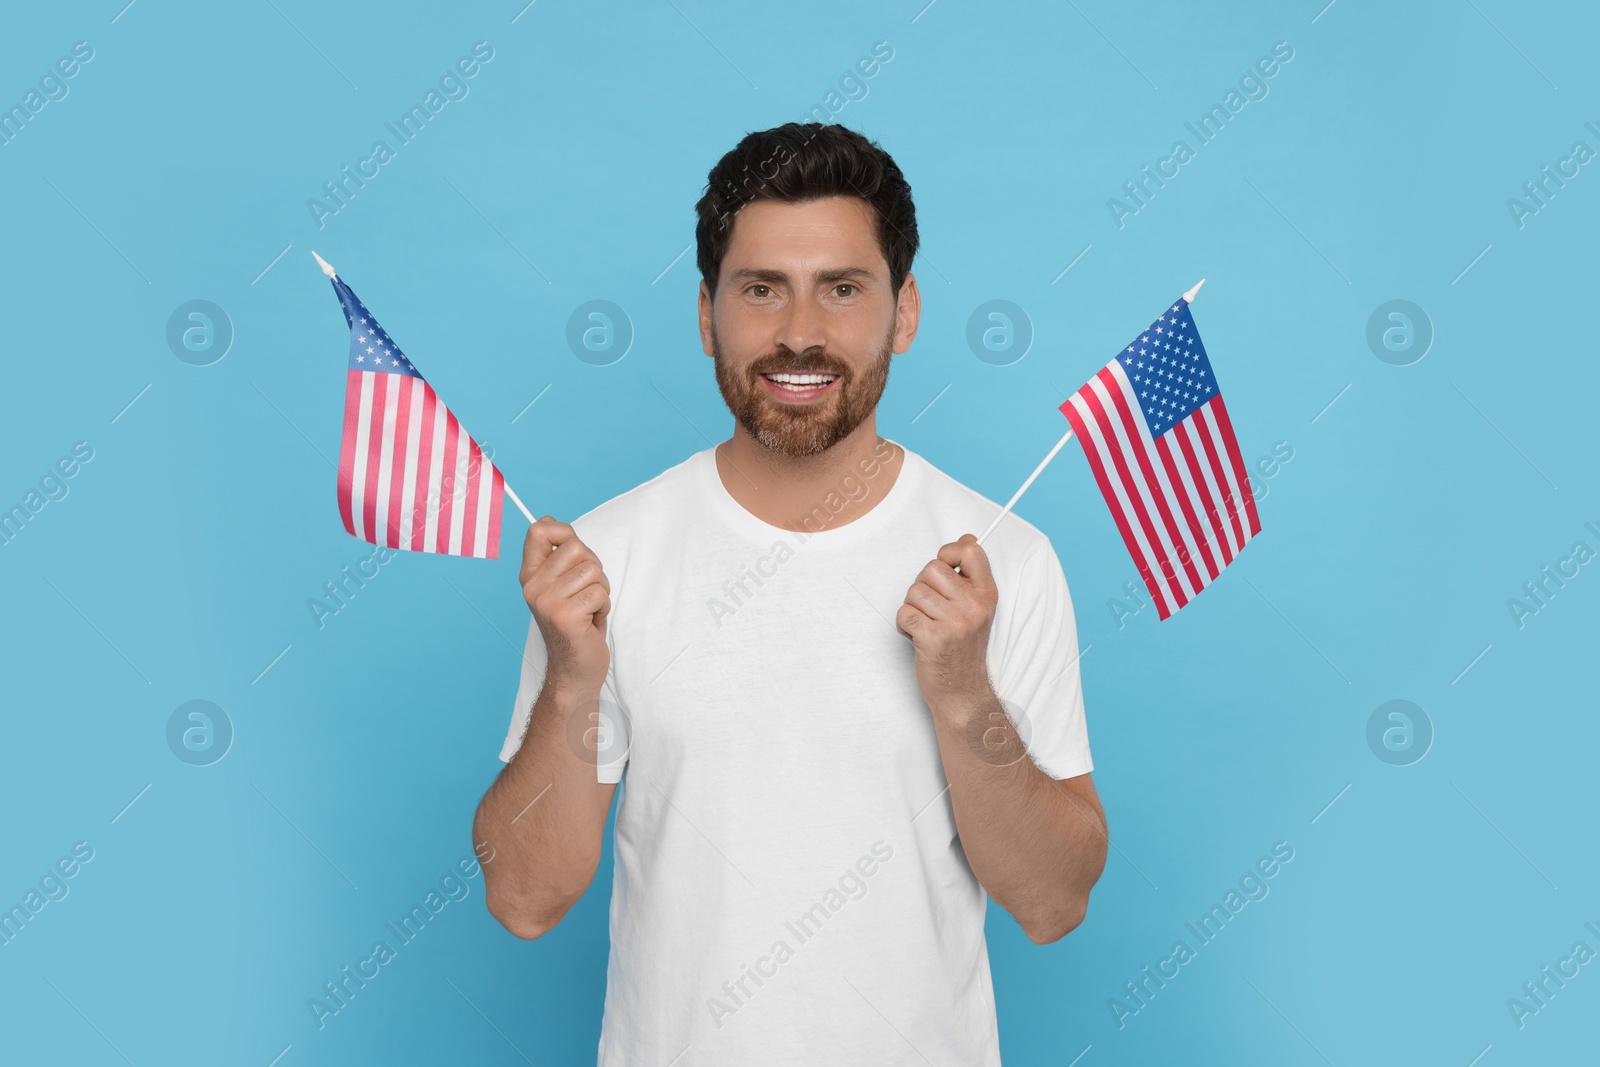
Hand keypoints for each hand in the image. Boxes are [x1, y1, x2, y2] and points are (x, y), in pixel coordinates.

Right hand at [520, 517, 609, 694]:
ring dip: (600, 590)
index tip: (574, 553)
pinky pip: (599, 592)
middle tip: (586, 592)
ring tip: (589, 609)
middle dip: (593, 568)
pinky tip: (591, 622)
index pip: (538, 530)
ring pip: (592, 570)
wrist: (575, 670)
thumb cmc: (577, 623)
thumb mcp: (562, 585)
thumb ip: (558, 555)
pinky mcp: (564, 617)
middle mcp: (532, 586)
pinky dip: (603, 606)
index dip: (564, 531)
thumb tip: (548, 520)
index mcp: (530, 575)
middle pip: (576, 547)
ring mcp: (546, 602)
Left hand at [896, 534, 997, 707]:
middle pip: (931, 569)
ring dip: (913, 609)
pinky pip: (903, 613)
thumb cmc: (964, 647)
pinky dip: (903, 626)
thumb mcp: (977, 607)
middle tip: (934, 610)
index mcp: (987, 594)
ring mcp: (955, 623)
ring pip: (913, 591)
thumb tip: (967, 537)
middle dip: (923, 587)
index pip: (970, 550)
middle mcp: (975, 606)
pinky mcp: (934, 639)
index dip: (948, 553)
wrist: (962, 692)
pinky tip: (918, 637)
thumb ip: (970, 574)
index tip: (945, 570)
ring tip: (927, 626)